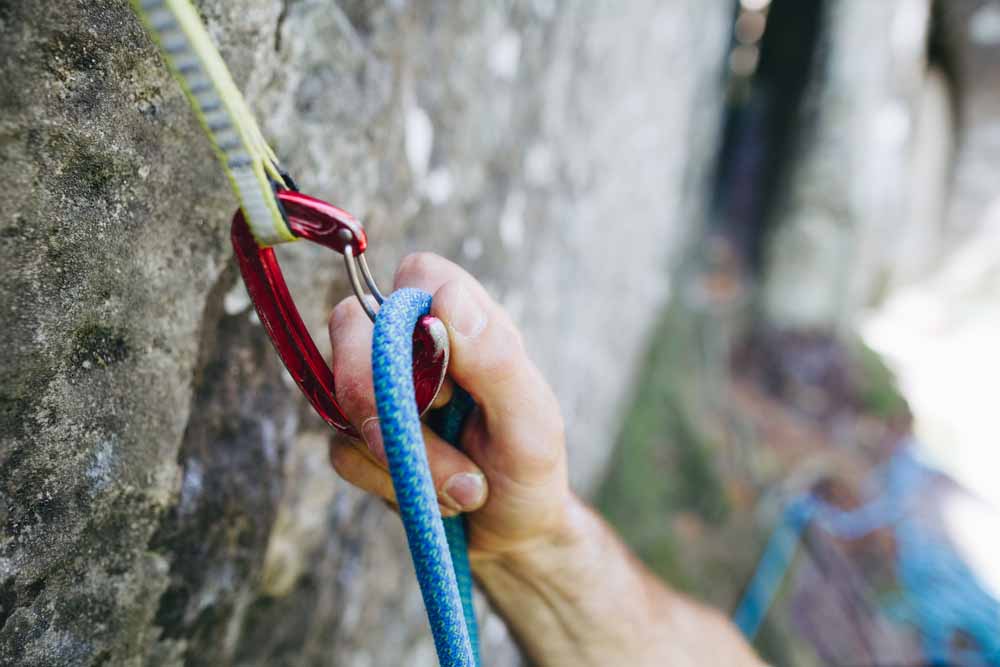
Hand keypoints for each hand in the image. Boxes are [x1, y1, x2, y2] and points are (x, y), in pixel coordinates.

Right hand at [327, 252, 572, 559]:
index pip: (418, 274)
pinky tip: (436, 498)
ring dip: (405, 457)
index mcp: (463, 321)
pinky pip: (343, 450)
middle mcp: (411, 344)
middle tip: (442, 451)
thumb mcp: (529, 420)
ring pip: (344, 398)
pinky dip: (391, 484)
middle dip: (390, 403)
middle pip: (352, 329)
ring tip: (465, 489)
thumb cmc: (529, 468)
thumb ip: (493, 357)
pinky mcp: (355, 436)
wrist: (509, 538)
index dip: (416, 312)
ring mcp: (377, 388)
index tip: (449, 379)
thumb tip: (445, 297)